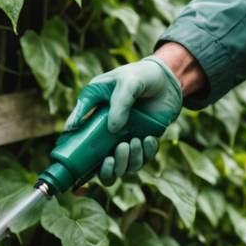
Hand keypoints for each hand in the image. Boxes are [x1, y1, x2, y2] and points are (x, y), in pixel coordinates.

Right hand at [65, 56, 182, 184]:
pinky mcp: (144, 142)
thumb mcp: (126, 82)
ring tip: (133, 142)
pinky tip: (148, 139)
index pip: (78, 142)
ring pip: (122, 167)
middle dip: (106, 170)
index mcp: (94, 117)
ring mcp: (126, 139)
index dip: (77, 158)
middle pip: (101, 166)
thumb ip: (118, 104)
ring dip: (126, 161)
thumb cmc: (140, 75)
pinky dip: (145, 153)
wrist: (167, 78)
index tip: (82, 162)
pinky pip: (143, 159)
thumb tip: (112, 130)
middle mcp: (107, 132)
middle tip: (112, 157)